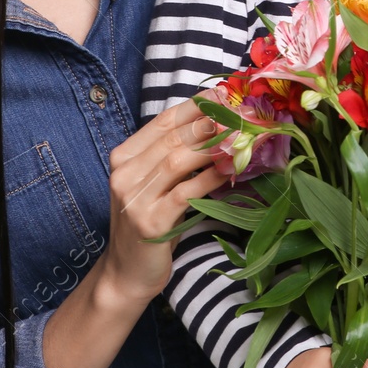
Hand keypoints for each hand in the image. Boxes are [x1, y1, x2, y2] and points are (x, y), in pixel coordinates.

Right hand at [98, 102, 227, 304]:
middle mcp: (124, 174)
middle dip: (211, 123)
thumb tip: (217, 125)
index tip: (225, 95)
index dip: (196, 106)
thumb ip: (174, 156)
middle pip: (173, 137)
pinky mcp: (150, 222)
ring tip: (241, 138)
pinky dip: (211, 178)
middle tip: (243, 115)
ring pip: (178, 160)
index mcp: (124, 157)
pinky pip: (186, 192)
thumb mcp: (156, 184)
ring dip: (214, 147)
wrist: (127, 273)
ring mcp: (135, 198)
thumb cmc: (149, 223)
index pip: (163, 121)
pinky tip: (231, 170)